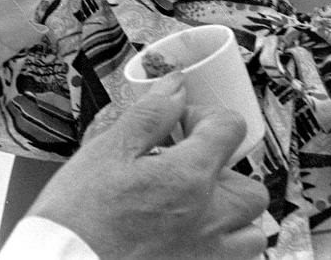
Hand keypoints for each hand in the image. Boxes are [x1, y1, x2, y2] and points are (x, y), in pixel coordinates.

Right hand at [30, 76, 269, 259]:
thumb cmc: (78, 216)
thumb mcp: (107, 150)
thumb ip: (150, 115)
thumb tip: (175, 87)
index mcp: (189, 177)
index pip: (230, 128)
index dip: (205, 116)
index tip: (182, 123)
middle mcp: (208, 219)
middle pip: (251, 187)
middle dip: (228, 171)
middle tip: (192, 168)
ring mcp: (205, 254)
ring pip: (251, 233)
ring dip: (235, 216)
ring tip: (200, 207)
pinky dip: (223, 247)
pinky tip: (191, 236)